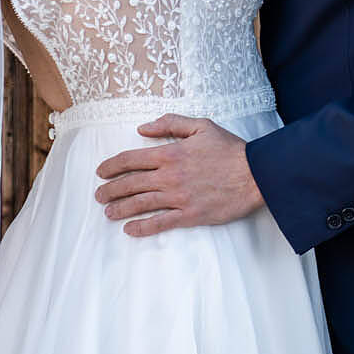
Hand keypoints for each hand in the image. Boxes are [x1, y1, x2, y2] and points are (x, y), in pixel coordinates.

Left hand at [92, 115, 263, 236]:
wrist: (255, 175)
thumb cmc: (230, 149)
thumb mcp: (201, 126)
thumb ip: (170, 123)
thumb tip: (143, 128)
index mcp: (170, 153)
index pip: (130, 160)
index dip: (111, 166)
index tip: (100, 171)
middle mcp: (169, 176)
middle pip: (130, 184)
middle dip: (110, 190)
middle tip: (99, 195)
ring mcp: (178, 198)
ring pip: (140, 204)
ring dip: (120, 209)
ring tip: (108, 212)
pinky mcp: (190, 215)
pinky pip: (160, 223)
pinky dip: (142, 227)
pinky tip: (130, 229)